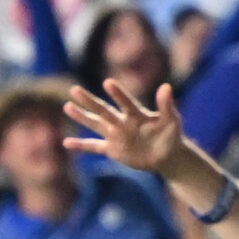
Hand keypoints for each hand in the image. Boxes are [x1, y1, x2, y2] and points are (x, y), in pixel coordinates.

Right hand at [64, 80, 184, 174]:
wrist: (166, 155)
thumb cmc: (171, 134)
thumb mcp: (172, 120)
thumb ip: (166, 105)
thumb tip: (166, 86)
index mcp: (137, 114)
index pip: (126, 103)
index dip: (118, 94)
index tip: (108, 83)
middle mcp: (123, 122)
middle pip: (104, 111)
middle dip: (89, 101)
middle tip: (74, 89)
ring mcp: (116, 135)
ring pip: (96, 125)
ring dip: (82, 117)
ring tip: (67, 106)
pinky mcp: (113, 149)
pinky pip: (94, 147)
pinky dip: (81, 146)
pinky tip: (66, 143)